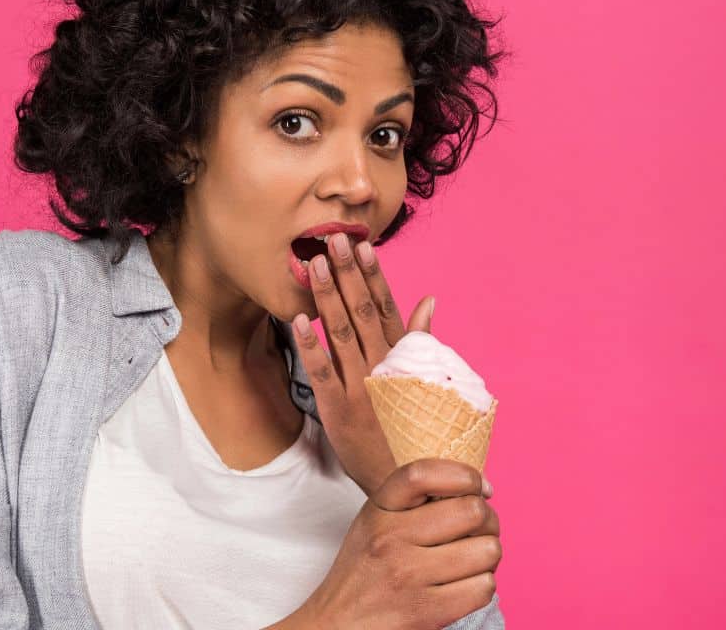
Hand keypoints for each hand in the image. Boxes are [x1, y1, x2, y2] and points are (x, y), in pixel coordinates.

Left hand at [291, 233, 437, 496]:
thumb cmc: (419, 430)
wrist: (413, 486)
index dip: (373, 275)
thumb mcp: (426, 382)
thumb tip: (429, 299)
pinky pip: (322, 373)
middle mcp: (383, 367)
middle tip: (331, 240)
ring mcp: (361, 387)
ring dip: (327, 297)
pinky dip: (310, 347)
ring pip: (341, 333)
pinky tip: (297, 320)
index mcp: (403, 359)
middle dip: (346, 274)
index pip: (386, 307)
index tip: (363, 245)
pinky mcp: (338, 410)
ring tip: (315, 265)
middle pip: (361, 311)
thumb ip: (421, 339)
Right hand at [295, 458, 501, 629]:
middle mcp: (391, 538)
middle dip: (488, 520)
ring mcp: (409, 575)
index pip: (423, 474)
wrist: (338, 622)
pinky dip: (482, 585)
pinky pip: (484, 587)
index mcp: (378, 510)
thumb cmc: (365, 569)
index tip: (479, 486)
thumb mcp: (374, 521)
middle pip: (471, 511)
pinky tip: (465, 584)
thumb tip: (479, 488)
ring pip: (487, 550)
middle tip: (481, 529)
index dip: (464, 474)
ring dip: (488, 556)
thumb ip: (413, 500)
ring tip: (472, 560)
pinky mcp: (426, 611)